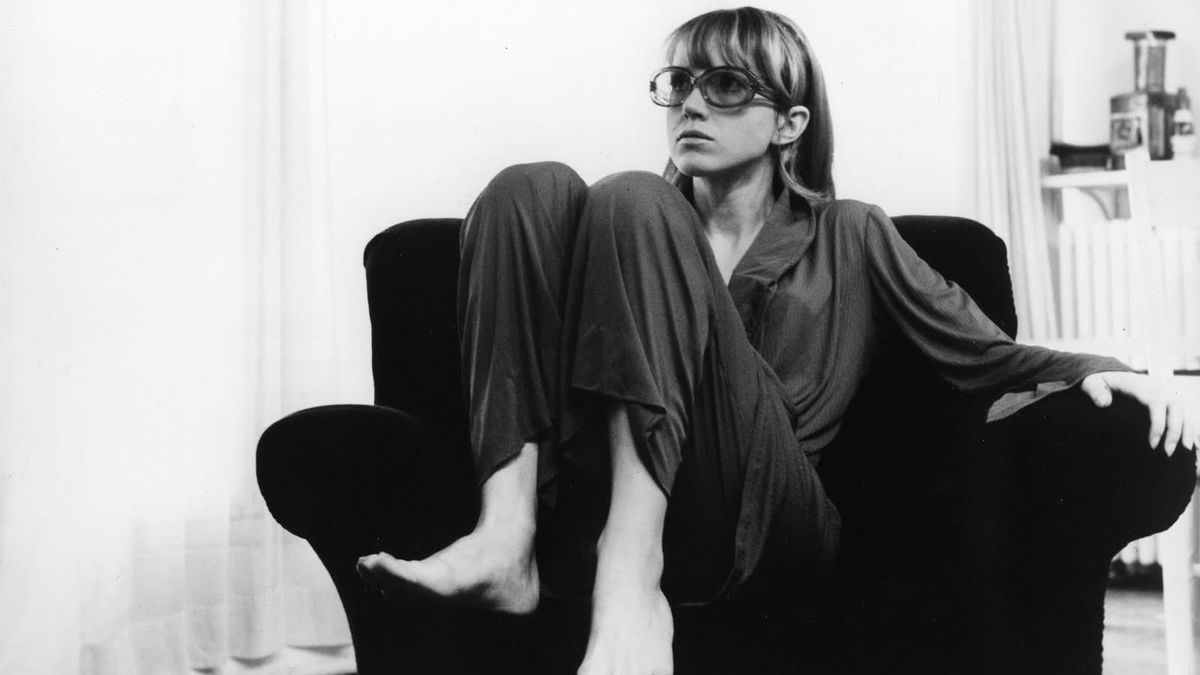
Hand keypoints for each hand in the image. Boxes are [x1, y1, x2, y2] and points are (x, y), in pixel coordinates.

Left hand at [1080, 371, 1197, 454]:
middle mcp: (1157, 385)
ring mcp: (1166, 391)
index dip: (1158, 424)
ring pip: (1185, 409)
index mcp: (1140, 383)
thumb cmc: (1100, 382)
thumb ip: (1096, 392)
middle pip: (1175, 406)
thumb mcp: (1092, 384)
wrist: (1109, 374)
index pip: (1156, 402)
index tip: (1153, 444)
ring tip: (1186, 451)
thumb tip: (1104, 403)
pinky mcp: (1170, 398)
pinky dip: (1191, 426)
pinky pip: (1187, 411)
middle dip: (1175, 430)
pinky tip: (1194, 443)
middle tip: (1167, 453)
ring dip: (1188, 429)